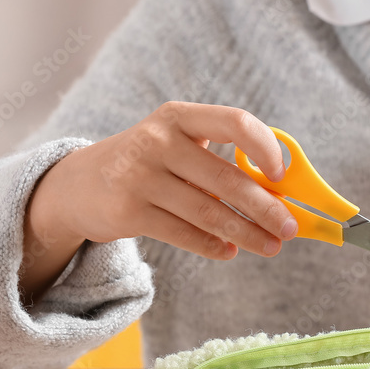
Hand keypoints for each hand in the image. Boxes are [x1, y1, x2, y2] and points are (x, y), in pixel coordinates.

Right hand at [21, 102, 297, 302]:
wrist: (78, 185)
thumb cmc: (150, 166)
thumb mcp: (178, 148)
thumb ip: (220, 163)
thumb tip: (278, 198)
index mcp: (179, 117)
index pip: (234, 123)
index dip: (266, 148)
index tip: (282, 176)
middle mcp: (157, 141)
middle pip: (227, 178)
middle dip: (266, 208)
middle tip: (290, 228)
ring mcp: (139, 176)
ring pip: (209, 212)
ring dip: (246, 233)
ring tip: (271, 246)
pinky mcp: (128, 212)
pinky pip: (184, 233)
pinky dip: (212, 245)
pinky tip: (230, 251)